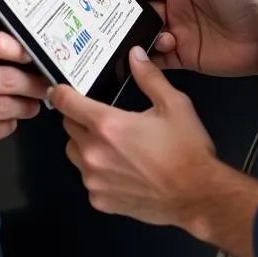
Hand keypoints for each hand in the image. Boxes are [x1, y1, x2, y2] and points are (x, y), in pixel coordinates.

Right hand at [0, 32, 49, 163]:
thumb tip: (18, 55)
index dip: (22, 49)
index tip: (34, 56)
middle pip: (8, 78)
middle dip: (33, 83)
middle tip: (44, 85)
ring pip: (5, 107)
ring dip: (25, 106)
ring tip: (32, 105)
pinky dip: (7, 125)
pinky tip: (10, 121)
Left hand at [49, 47, 216, 226]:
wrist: (198, 196)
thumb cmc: (187, 150)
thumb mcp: (173, 104)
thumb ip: (149, 77)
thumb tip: (135, 55)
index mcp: (108, 125)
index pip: (66, 103)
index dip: (60, 92)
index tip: (59, 89)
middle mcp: (94, 153)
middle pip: (69, 127)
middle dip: (80, 118)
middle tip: (104, 117)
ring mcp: (95, 181)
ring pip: (75, 153)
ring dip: (85, 144)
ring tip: (114, 143)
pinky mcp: (101, 201)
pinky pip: (88, 179)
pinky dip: (97, 171)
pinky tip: (121, 168)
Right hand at [137, 0, 257, 77]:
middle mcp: (176, 10)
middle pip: (140, 12)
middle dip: (127, 14)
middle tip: (114, 17)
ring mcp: (178, 34)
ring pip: (144, 35)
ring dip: (137, 36)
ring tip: (138, 35)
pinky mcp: (183, 56)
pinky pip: (157, 58)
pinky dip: (146, 58)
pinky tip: (145, 53)